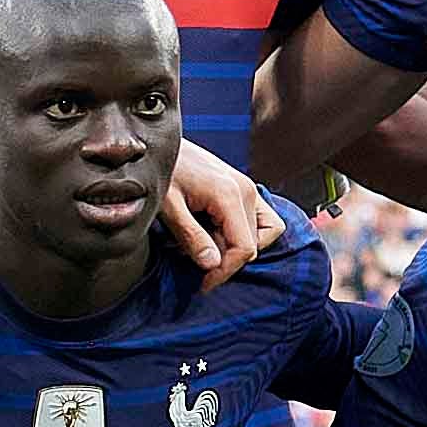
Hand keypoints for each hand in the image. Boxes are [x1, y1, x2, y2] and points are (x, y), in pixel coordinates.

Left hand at [159, 141, 281, 287]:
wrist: (163, 143)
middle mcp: (246, 190)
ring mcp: (247, 188)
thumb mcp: (168, 207)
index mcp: (229, 195)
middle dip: (226, 260)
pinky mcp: (243, 188)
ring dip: (238, 247)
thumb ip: (191, 236)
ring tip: (206, 245)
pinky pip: (259, 220)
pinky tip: (214, 233)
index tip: (203, 283)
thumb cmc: (163, 170)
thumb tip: (212, 265)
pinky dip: (242, 233)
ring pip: (263, 234)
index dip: (225, 272)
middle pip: (253, 244)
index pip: (244, 248)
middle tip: (194, 259)